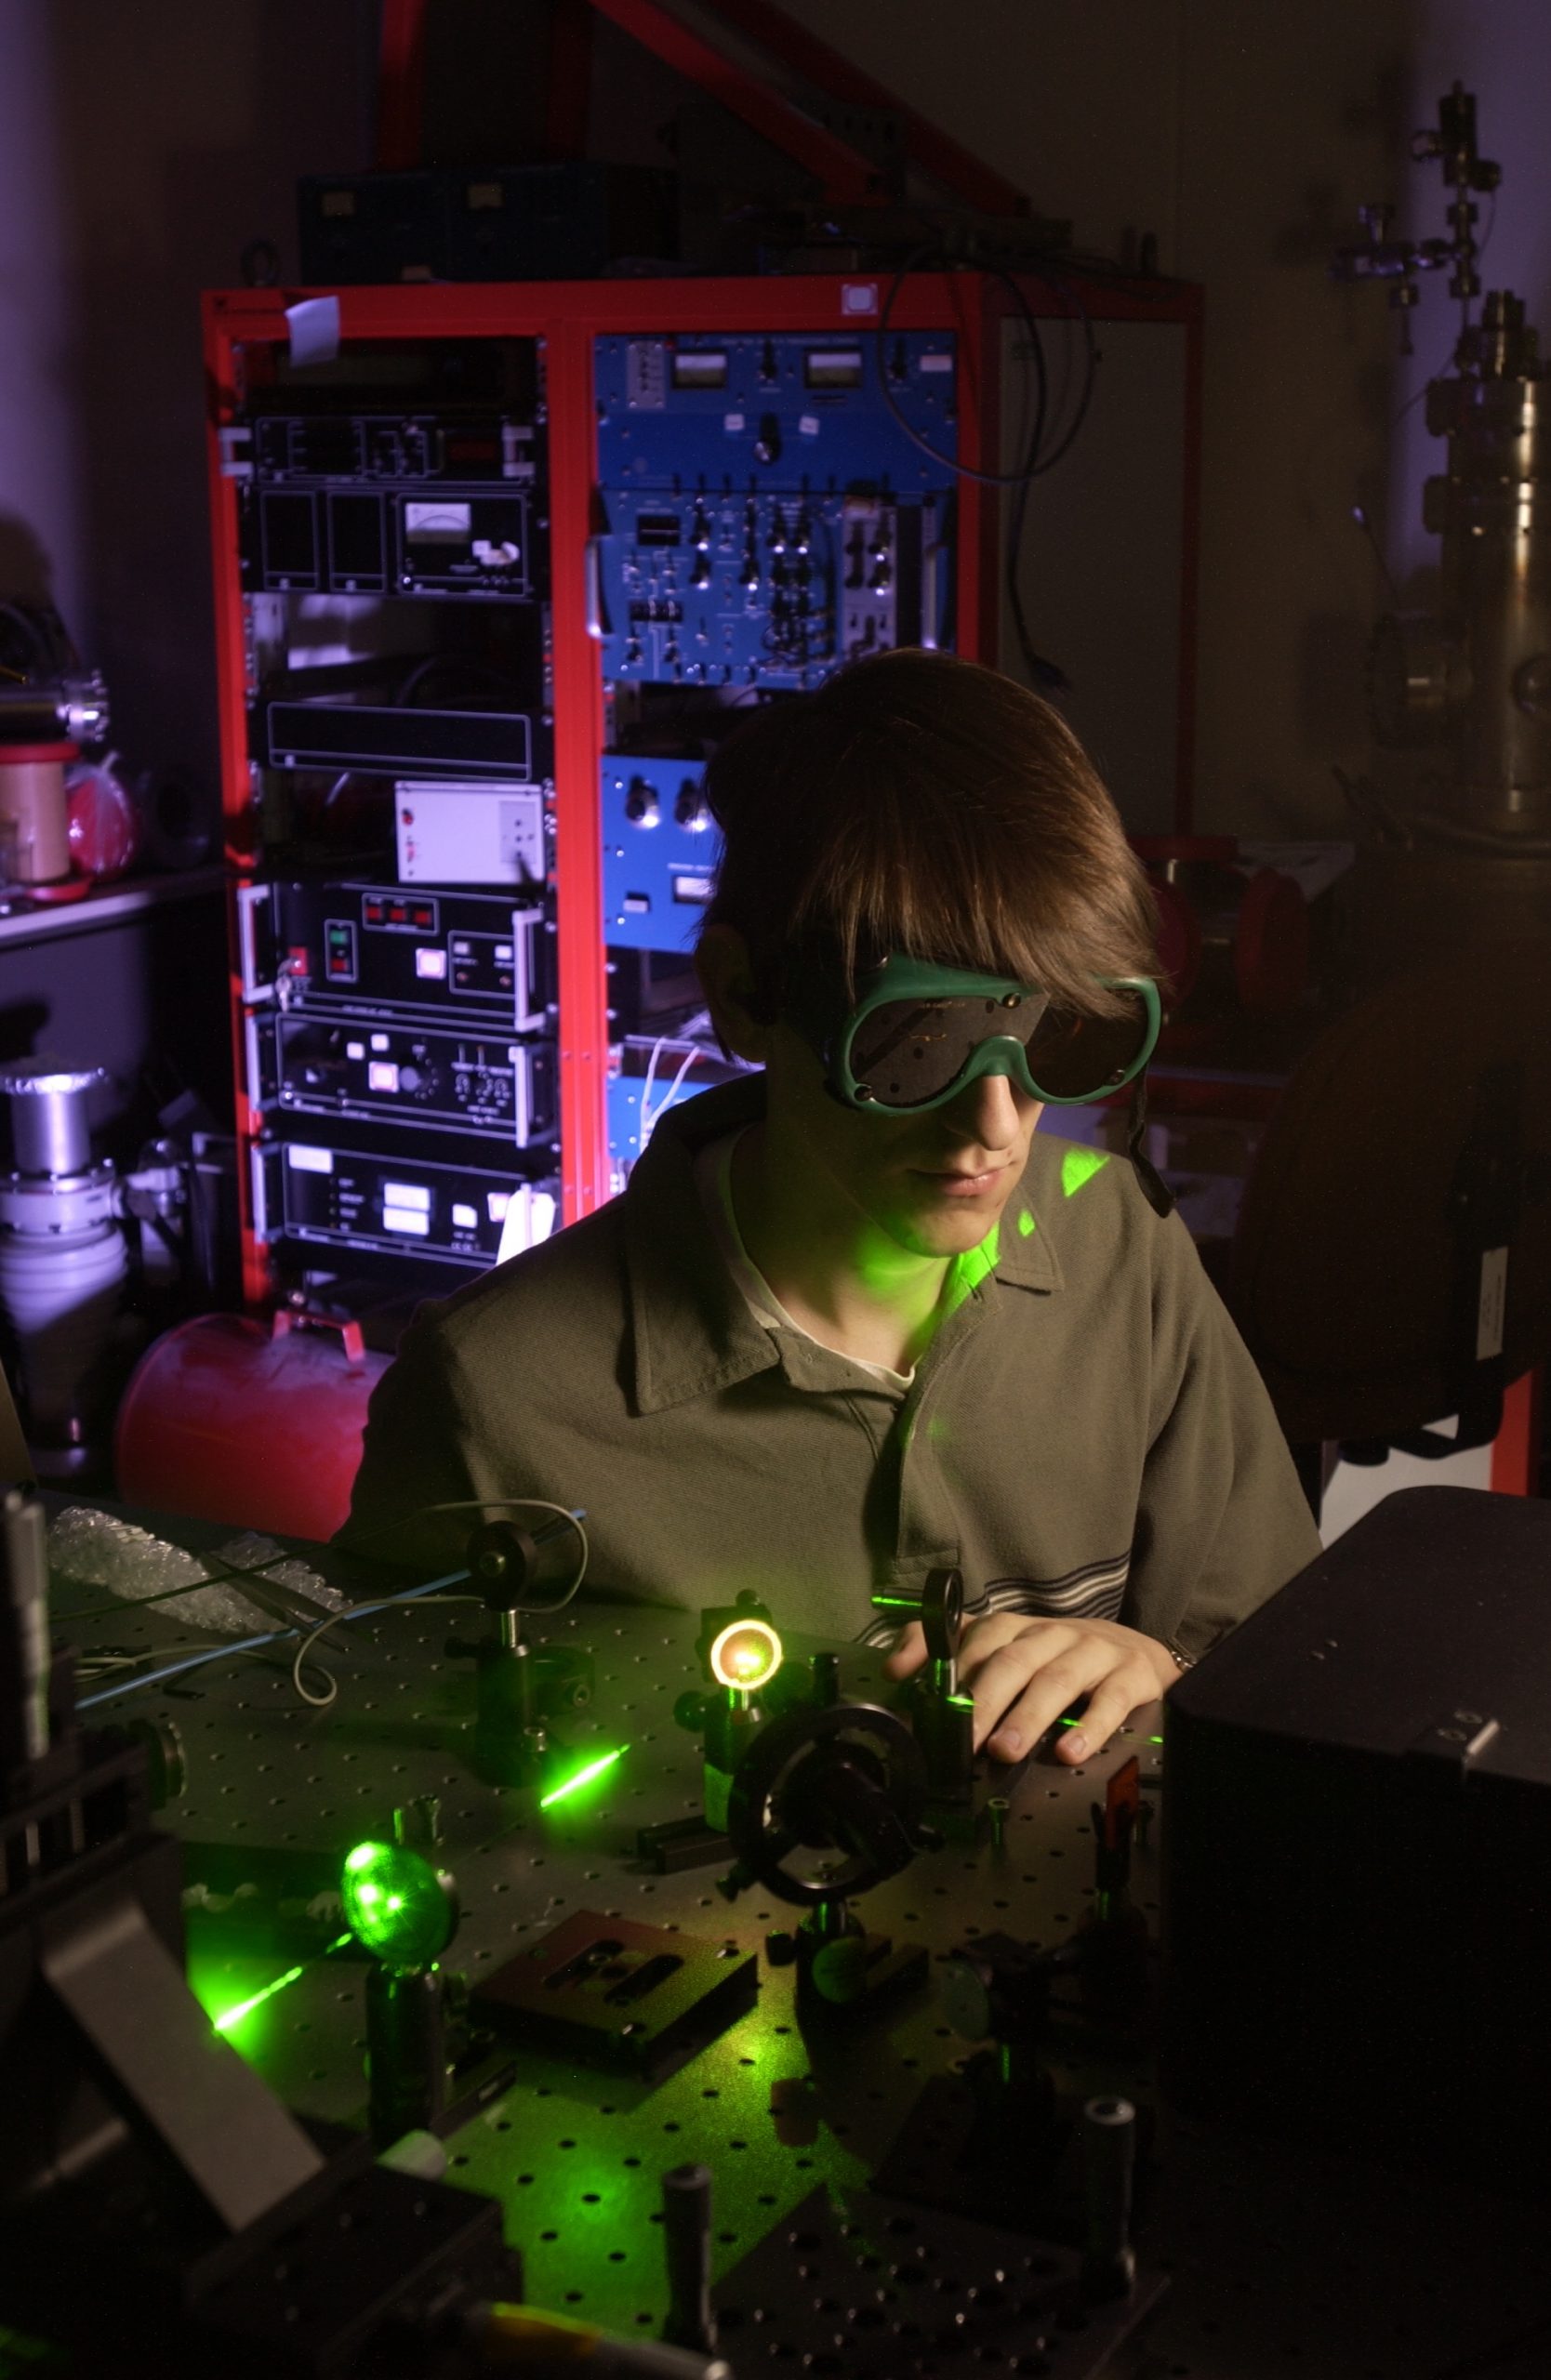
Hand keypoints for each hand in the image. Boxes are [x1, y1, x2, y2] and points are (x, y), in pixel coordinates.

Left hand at [885, 1611, 1178, 1765]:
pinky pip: (1110, 1700)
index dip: (953, 1671)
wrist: (1138, 1653)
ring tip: (1006, 1750)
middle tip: (967, 1741)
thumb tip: (895, 1671)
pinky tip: (1071, 1753)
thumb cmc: (1059, 1658)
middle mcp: (1051, 1634)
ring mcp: (1093, 1651)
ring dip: (1028, 1716)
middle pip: (1013, 1661)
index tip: (930, 1707)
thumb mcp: (1006, 1649)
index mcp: (1017, 1629)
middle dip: (985, 1701)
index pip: (979, 1638)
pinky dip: (1091, 1727)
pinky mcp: (1131, 1675)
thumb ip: (949, 1653)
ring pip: (1056, 1680)